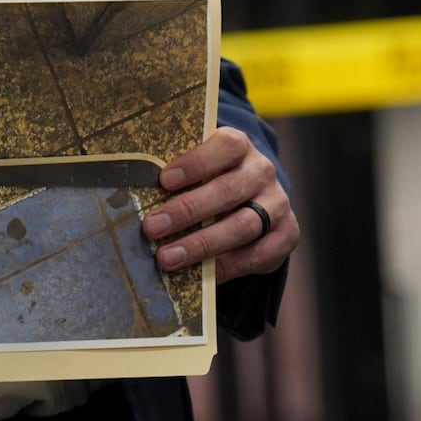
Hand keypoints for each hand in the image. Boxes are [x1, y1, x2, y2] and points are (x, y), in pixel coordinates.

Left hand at [142, 127, 299, 283]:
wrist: (255, 198)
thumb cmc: (211, 180)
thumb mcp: (197, 168)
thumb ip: (176, 176)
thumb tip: (132, 196)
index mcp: (239, 146)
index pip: (224, 147)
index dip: (195, 163)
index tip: (164, 180)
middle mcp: (262, 171)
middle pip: (228, 191)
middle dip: (187, 211)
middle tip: (152, 227)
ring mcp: (277, 203)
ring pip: (242, 225)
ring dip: (202, 244)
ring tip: (167, 258)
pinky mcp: (287, 234)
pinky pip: (259, 254)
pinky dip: (229, 266)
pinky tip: (202, 275)